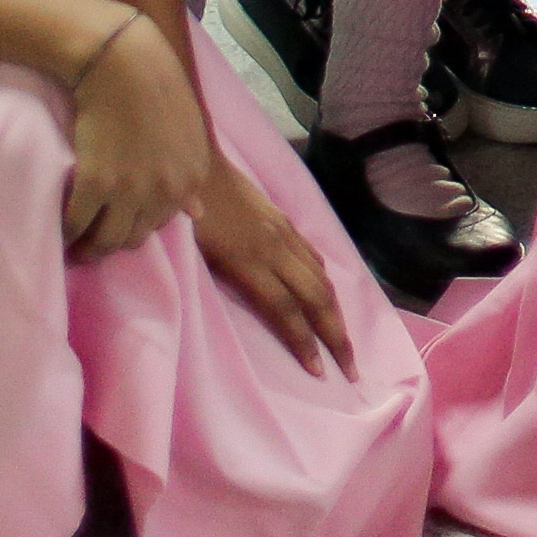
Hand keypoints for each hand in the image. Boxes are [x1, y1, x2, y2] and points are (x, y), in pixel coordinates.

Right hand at [60, 8, 209, 256]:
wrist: (124, 62)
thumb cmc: (156, 86)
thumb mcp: (188, 132)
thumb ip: (189, 176)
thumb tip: (197, 213)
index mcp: (192, 177)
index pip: (164, 222)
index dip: (140, 222)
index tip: (122, 221)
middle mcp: (167, 191)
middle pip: (135, 237)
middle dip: (115, 241)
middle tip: (95, 240)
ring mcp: (132, 191)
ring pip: (108, 240)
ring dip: (90, 249)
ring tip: (77, 247)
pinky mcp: (96, 184)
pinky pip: (77, 224)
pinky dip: (68, 231)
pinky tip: (63, 229)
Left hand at [183, 150, 362, 373]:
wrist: (199, 164)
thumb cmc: (184, 214)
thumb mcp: (193, 253)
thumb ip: (220, 277)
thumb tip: (242, 302)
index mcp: (249, 261)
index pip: (285, 310)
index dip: (303, 342)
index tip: (318, 372)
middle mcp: (275, 249)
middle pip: (315, 298)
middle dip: (336, 335)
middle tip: (352, 370)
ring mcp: (283, 233)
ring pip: (321, 277)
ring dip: (337, 313)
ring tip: (346, 341)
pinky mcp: (284, 221)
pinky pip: (313, 255)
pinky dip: (325, 280)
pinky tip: (328, 295)